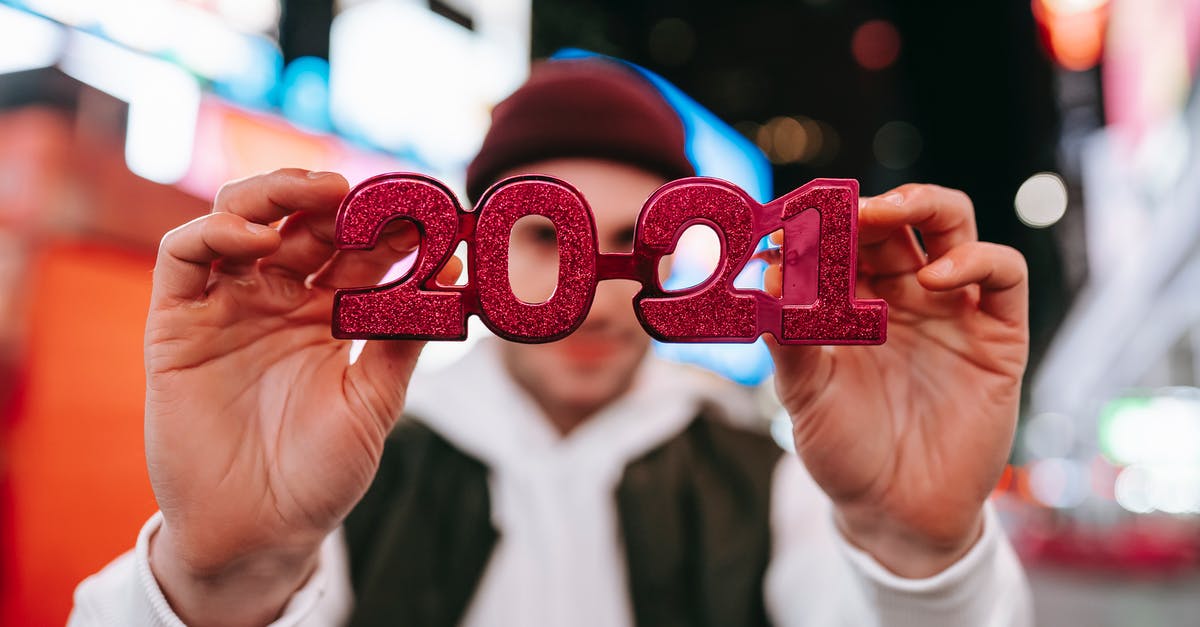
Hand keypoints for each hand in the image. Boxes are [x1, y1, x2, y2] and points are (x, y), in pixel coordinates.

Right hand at [144, 169, 455, 625]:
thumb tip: (449, 275)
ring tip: (322, 195)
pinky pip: (183, 258)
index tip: (427, 212)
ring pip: (242, 221)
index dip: (390, 227)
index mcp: (330, 315)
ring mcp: (227, 307)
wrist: (258, 532)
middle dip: (337, 201)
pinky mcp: (176, 324)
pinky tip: (257, 237)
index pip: (360, 251)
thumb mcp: (374, 402)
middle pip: (303, 224)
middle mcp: (278, 301)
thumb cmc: (321, 473)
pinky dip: (213, 232)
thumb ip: (403, 340)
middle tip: (373, 193)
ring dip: (277, 195)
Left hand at [765, 184, 1027, 576]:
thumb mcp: (804, 395)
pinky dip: (975, 260)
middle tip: (844, 205)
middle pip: (898, 221)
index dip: (822, 220)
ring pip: (953, 227)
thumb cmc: (844, 450)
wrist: (895, 513)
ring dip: (924, 205)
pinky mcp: (998, 336)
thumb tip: (766, 277)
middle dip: (870, 205)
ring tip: (888, 214)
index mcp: (853, 302)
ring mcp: (953, 311)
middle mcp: (904, 296)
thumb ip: (788, 339)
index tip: (790, 215)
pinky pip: (1004, 276)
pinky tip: (935, 276)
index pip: (844, 239)